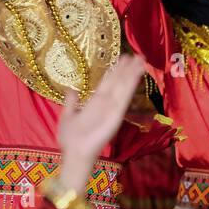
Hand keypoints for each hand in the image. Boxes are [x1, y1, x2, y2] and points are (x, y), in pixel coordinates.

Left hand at [55, 54, 146, 193]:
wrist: (75, 153)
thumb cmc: (70, 138)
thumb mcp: (67, 115)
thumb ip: (71, 102)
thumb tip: (71, 89)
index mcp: (95, 102)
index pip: (108, 83)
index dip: (115, 70)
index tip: (124, 58)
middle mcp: (106, 103)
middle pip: (118, 82)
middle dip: (127, 69)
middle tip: (137, 55)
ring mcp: (112, 108)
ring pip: (123, 87)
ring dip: (132, 73)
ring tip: (141, 60)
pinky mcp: (116, 114)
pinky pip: (124, 98)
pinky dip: (131, 86)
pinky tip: (136, 75)